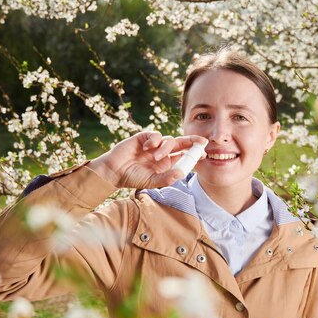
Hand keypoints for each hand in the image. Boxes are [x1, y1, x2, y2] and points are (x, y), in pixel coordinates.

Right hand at [87, 131, 207, 188]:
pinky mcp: (143, 137)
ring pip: (168, 140)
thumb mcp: (151, 181)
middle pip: (181, 144)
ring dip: (165, 148)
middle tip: (202, 141)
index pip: (183, 156)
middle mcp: (162, 152)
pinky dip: (153, 140)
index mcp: (166, 163)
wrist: (114, 171)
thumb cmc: (132, 178)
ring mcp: (153, 145)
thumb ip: (166, 179)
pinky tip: (146, 148)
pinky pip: (154, 135)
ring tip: (156, 157)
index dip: (193, 154)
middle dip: (192, 141)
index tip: (204, 154)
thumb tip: (181, 174)